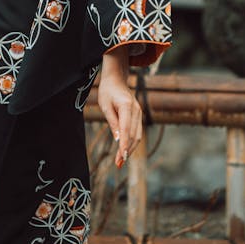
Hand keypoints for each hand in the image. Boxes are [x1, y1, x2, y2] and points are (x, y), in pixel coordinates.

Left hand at [97, 47, 141, 168]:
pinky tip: (126, 150)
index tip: (122, 157)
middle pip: (134, 135)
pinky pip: (137, 131)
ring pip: (138, 135)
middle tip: (118, 164)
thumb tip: (118, 140)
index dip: (125, 145)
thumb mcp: (105, 106)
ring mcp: (139, 112)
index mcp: (127, 106)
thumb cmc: (107, 91)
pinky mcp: (138, 115)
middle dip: (127, 151)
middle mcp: (136, 110)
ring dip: (131, 148)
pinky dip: (132, 142)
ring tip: (121, 160)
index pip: (127, 130)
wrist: (116, 79)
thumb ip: (113, 122)